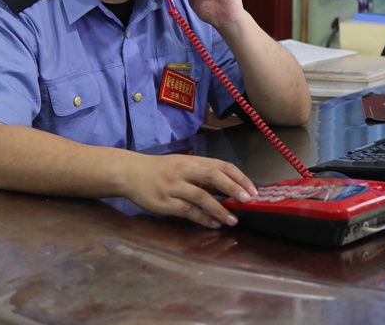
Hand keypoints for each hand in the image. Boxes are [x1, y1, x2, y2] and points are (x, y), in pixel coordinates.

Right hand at [121, 153, 257, 228]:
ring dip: (219, 209)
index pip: (221, 166)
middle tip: (249, 201)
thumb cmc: (161, 170)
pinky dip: (202, 218)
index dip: (239, 178)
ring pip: (201, 197)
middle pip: (213, 176)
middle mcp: (184, 171)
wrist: (131, 173)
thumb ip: (204, 175)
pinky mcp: (165, 202)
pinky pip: (187, 211)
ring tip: (233, 220)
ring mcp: (174, 186)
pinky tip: (213, 224)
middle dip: (233, 188)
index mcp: (193, 161)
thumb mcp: (183, 165)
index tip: (253, 190)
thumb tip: (229, 188)